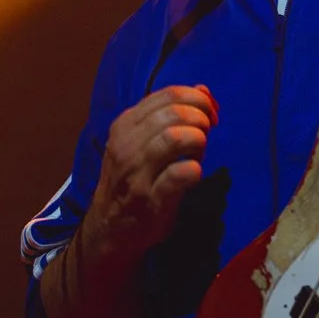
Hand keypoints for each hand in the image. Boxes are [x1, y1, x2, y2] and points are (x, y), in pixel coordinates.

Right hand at [81, 84, 217, 262]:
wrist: (108, 228)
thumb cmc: (131, 178)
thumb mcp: (141, 141)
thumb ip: (170, 114)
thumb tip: (204, 89)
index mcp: (125, 124)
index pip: (168, 95)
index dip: (198, 99)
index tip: (210, 114)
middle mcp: (126, 145)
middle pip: (174, 113)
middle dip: (200, 119)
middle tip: (206, 134)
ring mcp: (136, 173)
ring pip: (175, 138)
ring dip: (198, 141)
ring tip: (199, 152)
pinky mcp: (150, 200)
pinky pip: (180, 174)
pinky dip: (194, 169)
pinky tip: (193, 174)